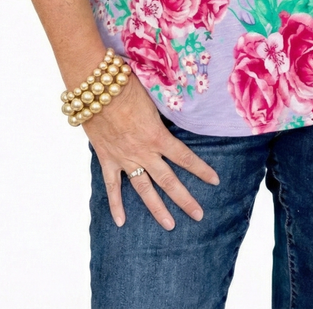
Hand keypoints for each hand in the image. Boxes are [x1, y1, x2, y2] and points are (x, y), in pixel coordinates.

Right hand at [83, 73, 218, 229]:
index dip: (201, 170)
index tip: (215, 181)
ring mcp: (125, 158)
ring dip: (157, 208)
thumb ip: (163, 115)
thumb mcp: (153, 99)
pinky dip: (115, 204)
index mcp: (158, 136)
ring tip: (169, 225)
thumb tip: (178, 115)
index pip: (185, 157)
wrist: (98, 89)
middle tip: (198, 215)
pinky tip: (121, 221)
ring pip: (144, 189)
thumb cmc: (127, 86)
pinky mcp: (107, 159)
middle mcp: (144, 152)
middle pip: (168, 180)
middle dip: (184, 199)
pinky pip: (112, 186)